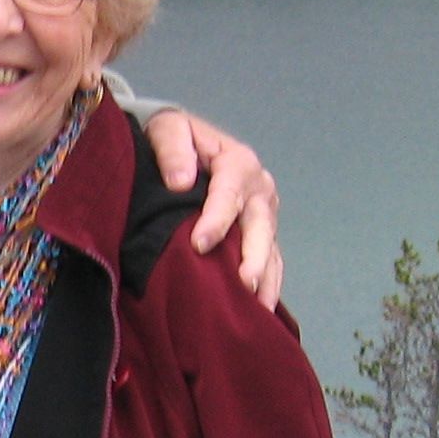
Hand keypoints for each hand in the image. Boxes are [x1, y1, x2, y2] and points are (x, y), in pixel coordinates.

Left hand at [145, 109, 282, 309]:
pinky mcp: (262, 231)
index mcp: (237, 162)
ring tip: (259, 307)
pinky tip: (262, 308)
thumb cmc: (175, 137)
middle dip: (253, 256)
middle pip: (259, 226)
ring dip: (267, 277)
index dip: (216, 220)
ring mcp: (263, 212)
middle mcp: (258, 187)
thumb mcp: (168, 129)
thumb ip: (173, 150)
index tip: (199, 244)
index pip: (228, 195)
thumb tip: (180, 182)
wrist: (185, 142)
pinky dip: (269, 282)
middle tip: (244, 283)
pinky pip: (270, 259)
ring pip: (270, 247)